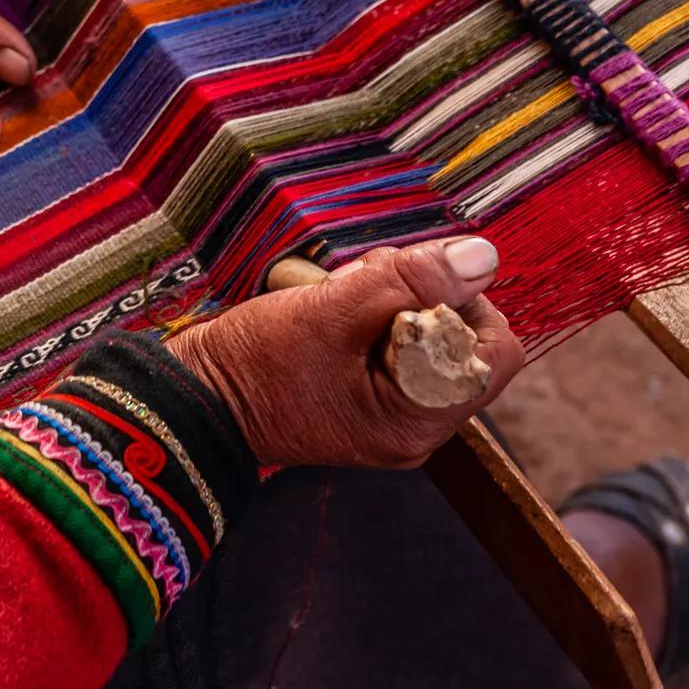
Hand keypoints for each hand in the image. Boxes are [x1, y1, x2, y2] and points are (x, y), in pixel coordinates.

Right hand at [165, 237, 523, 468]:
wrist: (194, 398)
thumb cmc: (253, 363)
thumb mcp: (333, 309)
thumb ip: (411, 279)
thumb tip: (481, 257)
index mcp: (415, 423)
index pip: (494, 351)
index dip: (464, 302)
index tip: (408, 282)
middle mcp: (415, 430)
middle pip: (465, 343)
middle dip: (422, 297)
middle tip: (362, 286)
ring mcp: (392, 418)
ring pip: (431, 340)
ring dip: (394, 302)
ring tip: (340, 297)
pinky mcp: (370, 402)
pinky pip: (400, 349)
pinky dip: (375, 319)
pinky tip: (335, 311)